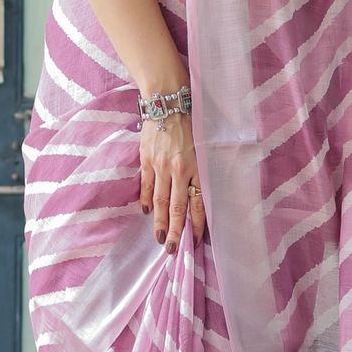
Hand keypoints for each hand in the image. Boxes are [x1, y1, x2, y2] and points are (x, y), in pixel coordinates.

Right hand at [139, 110, 205, 250]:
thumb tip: (202, 194)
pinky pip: (146, 184)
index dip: (196, 224)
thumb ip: (203, 169)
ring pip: (160, 200)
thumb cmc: (192, 121)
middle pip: (178, 207)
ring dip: (160, 222)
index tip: (195, 241)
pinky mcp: (146, 159)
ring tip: (160, 239)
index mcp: (197, 167)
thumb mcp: (205, 146)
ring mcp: (160, 165)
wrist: (168, 100)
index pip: (197, 203)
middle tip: (173, 251)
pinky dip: (146, 199)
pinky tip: (146, 212)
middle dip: (176, 232)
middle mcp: (179, 169)